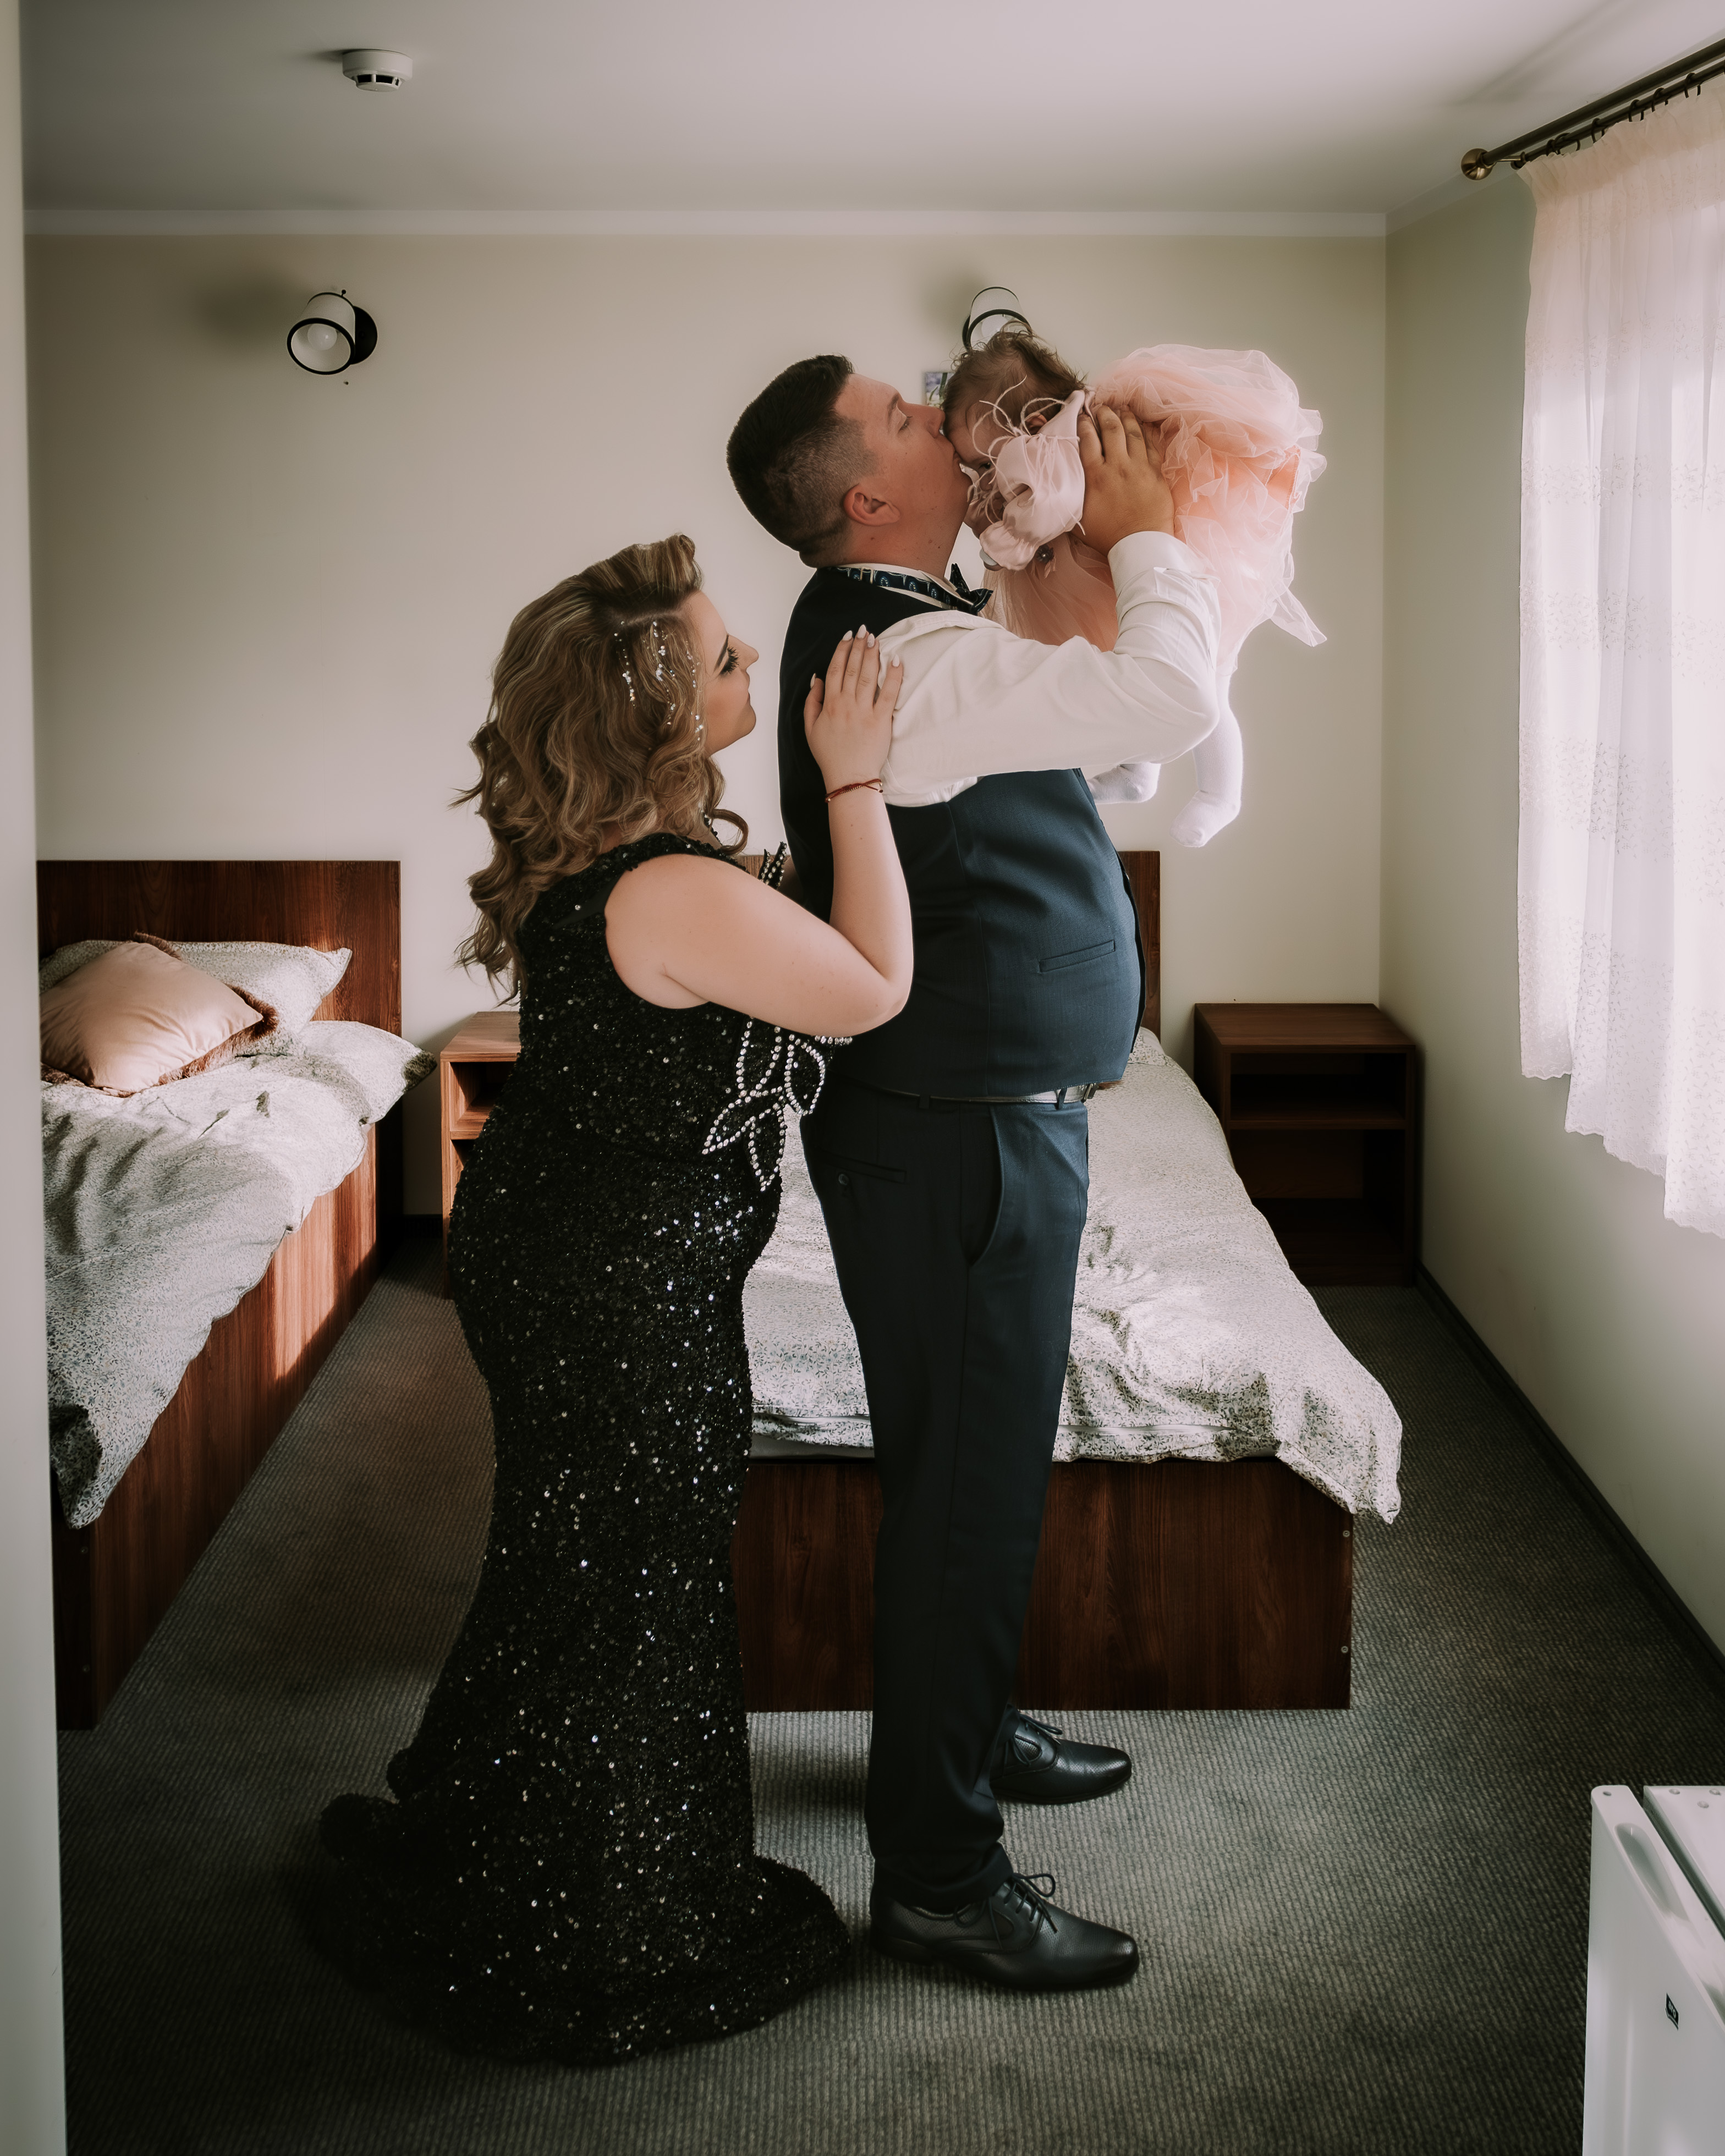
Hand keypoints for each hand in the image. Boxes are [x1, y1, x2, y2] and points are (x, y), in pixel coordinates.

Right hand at [804, 627, 902, 792]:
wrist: (848, 777)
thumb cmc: (830, 755)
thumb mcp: (810, 729)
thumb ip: (812, 702)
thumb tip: (817, 679)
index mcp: (829, 705)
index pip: (835, 670)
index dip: (841, 650)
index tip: (847, 637)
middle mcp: (846, 705)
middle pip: (852, 668)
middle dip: (858, 647)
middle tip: (864, 631)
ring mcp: (864, 712)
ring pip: (867, 676)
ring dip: (872, 655)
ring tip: (875, 639)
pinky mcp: (881, 721)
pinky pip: (888, 694)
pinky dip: (893, 676)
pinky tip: (896, 660)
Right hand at [1077, 405, 1174, 550]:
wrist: (1140, 546)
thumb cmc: (1107, 538)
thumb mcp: (1078, 521)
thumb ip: (1067, 503)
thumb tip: (1053, 495)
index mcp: (1096, 476)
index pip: (1088, 440)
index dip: (1084, 423)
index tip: (1082, 416)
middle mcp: (1117, 466)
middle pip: (1111, 429)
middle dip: (1105, 413)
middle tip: (1101, 407)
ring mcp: (1139, 468)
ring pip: (1133, 432)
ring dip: (1126, 417)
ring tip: (1121, 409)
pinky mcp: (1156, 473)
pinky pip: (1152, 444)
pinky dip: (1146, 432)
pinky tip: (1142, 425)